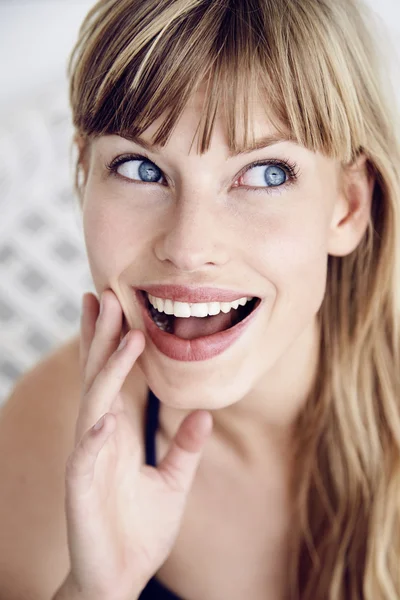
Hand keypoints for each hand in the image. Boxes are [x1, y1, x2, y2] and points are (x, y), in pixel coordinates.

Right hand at [61, 290, 212, 599]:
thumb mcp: (174, 482)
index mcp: (122, 431)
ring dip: (107, 364)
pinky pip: (87, 448)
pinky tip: (106, 408)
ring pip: (95, 398)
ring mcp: (90, 455)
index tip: (118, 305)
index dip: (116, 342)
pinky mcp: (81, 482)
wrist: (120, 580)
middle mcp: (102, 435)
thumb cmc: (141, 531)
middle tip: (106, 294)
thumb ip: (186, 448)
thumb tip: (205, 414)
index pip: (119, 377)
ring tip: (122, 329)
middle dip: (102, 335)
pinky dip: (96, 426)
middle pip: (102, 375)